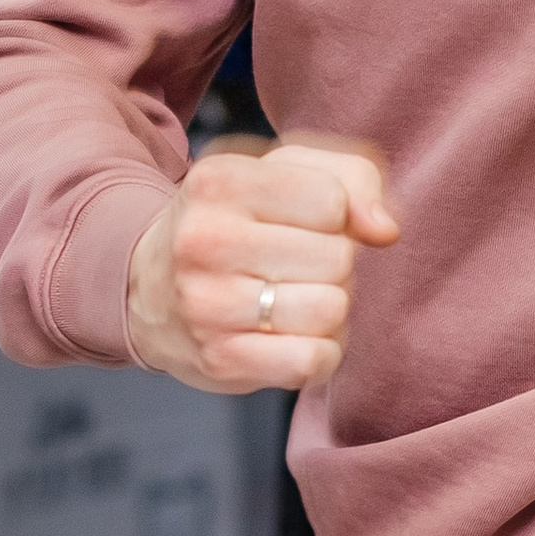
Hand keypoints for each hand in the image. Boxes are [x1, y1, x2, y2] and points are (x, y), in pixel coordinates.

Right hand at [127, 139, 398, 394]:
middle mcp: (204, 240)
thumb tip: (385, 231)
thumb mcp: (285, 174)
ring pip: (330, 310)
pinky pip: (313, 360)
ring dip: (329, 309)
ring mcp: (206, 305)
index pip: (332, 201)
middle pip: (337, 258)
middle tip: (299, 267)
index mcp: (219, 181)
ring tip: (295, 299)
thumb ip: (353, 179)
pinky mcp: (220, 360)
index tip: (306, 223)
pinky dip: (320, 352)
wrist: (149, 291)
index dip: (337, 215)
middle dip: (335, 264)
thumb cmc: (238, 224)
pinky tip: (292, 337)